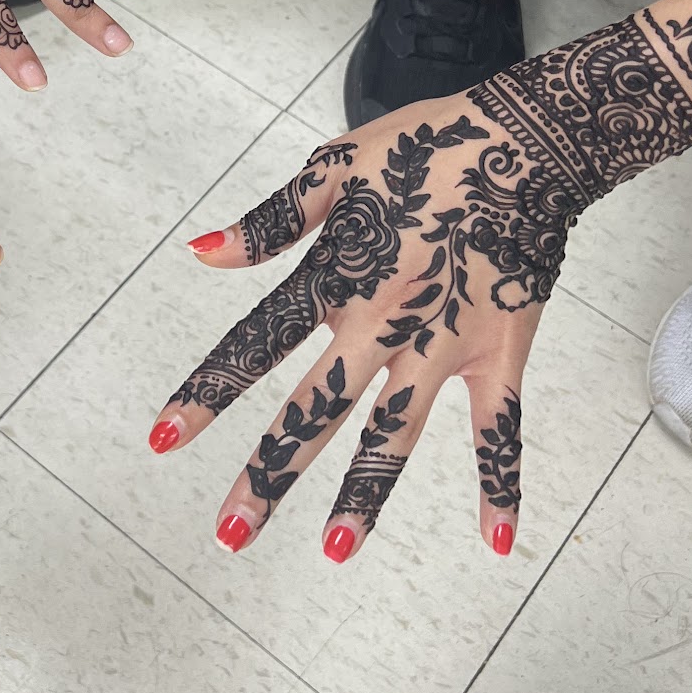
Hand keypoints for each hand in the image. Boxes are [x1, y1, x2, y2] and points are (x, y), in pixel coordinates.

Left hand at [148, 106, 554, 561]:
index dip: (205, 392)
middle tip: (229, 535)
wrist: (530, 140)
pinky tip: (497, 542)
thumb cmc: (426, 147)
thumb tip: (202, 252)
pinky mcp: (499, 354)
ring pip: (396, 435)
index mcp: (336, 279)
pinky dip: (502, 484)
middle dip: (269, 473)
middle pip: (315, 410)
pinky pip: (500, 431)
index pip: (254, 345)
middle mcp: (382, 324)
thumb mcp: (334, 167)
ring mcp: (443, 346)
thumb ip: (270, 221)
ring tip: (335, 552)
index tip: (161, 438)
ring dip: (365, 496)